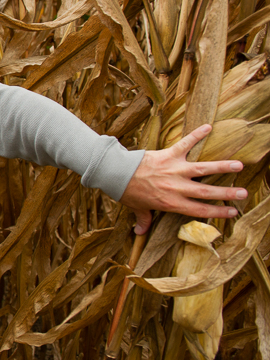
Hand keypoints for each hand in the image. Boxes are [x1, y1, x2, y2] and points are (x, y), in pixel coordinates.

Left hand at [120, 124, 247, 234]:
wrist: (116, 173)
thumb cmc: (126, 191)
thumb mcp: (137, 208)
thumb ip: (143, 219)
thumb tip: (140, 232)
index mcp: (170, 203)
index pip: (199, 209)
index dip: (217, 211)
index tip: (232, 212)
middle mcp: (176, 187)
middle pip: (206, 191)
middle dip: (227, 193)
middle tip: (244, 193)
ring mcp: (174, 170)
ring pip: (203, 168)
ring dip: (221, 165)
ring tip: (239, 164)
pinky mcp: (168, 154)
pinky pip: (185, 143)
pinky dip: (196, 135)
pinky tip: (208, 127)